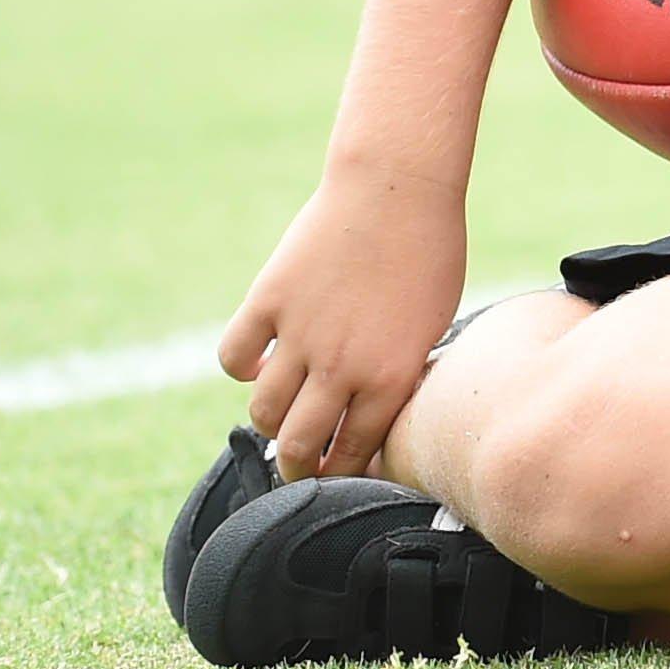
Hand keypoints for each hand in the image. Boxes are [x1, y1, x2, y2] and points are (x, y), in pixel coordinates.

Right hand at [215, 174, 469, 478]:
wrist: (397, 189)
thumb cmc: (430, 251)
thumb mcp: (435, 322)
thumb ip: (401, 370)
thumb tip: (375, 411)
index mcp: (391, 377)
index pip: (355, 453)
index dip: (341, 474)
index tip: (334, 479)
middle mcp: (341, 366)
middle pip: (301, 445)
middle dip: (298, 467)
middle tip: (297, 468)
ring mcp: (300, 335)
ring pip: (263, 410)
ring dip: (269, 421)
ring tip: (279, 416)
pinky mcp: (268, 302)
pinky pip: (234, 357)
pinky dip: (241, 368)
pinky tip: (259, 361)